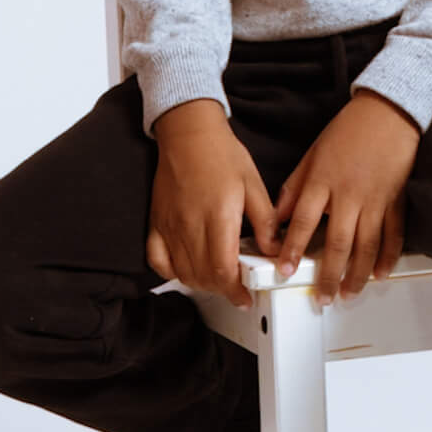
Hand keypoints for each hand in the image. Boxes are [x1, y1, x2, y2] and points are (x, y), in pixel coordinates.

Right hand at [145, 100, 280, 309]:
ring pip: (182, 272)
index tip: (245, 298)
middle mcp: (190, 226)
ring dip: (201, 284)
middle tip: (237, 288)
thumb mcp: (254, 184)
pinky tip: (186, 271)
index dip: (235, 291)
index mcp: (218, 217)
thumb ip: (265, 221)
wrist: (189, 132)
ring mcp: (170, 226)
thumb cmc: (221, 154)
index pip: (223, 270)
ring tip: (218, 281)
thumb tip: (275, 250)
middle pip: (203, 277)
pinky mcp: (157, 223)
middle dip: (222, 290)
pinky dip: (171, 272)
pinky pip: (157, 260)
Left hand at [271, 88, 420, 302]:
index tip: (283, 270)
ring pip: (366, 246)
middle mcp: (349, 194)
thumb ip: (295, 187)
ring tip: (347, 293)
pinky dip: (387, 257)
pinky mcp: (397, 200)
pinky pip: (393, 235)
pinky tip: (379, 273)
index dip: (292, 248)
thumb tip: (278, 215)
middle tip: (321, 297)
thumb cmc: (350, 129)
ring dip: (356, 275)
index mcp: (324, 181)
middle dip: (328, 275)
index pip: (303, 221)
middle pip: (338, 244)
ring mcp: (376, 199)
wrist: (390, 111)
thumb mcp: (313, 154)